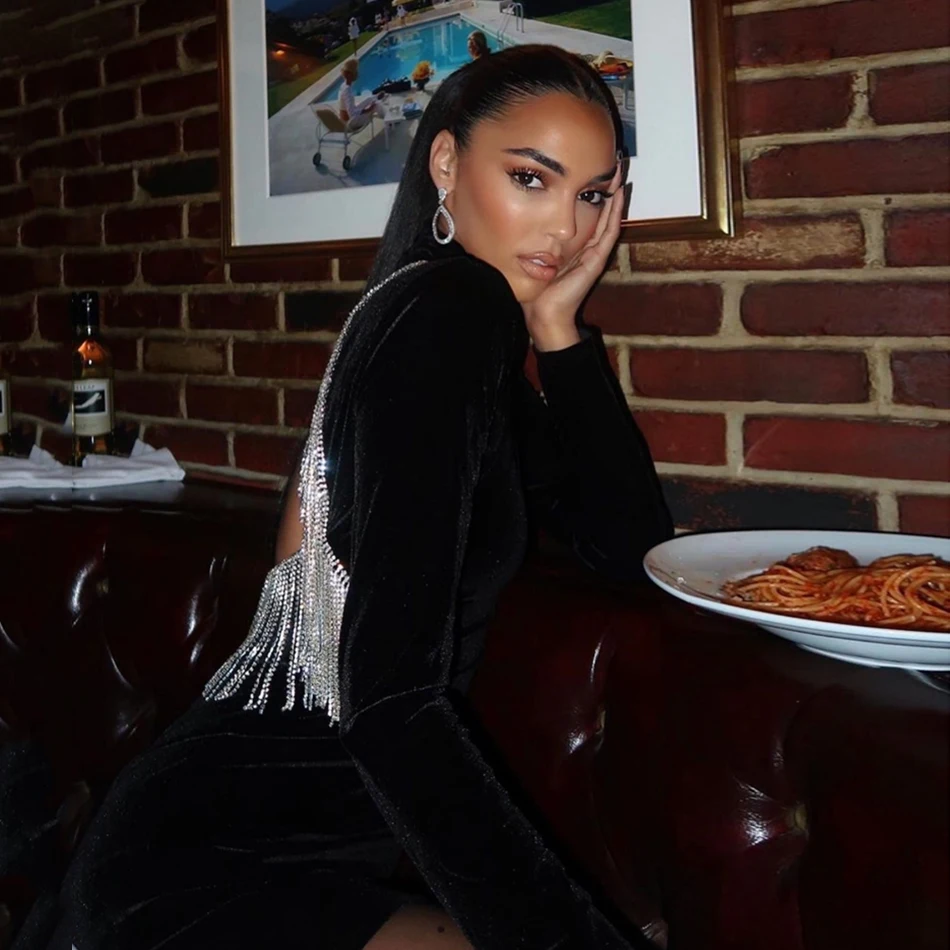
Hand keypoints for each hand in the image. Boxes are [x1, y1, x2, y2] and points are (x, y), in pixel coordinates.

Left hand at [523, 160, 625, 351]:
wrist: (543, 312)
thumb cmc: (537, 288)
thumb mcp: (535, 254)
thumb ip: (535, 237)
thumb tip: (518, 213)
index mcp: (577, 245)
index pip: (588, 213)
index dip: (592, 191)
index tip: (592, 167)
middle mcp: (588, 247)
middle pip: (603, 211)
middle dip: (607, 187)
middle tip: (614, 161)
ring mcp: (595, 253)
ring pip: (610, 218)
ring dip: (616, 195)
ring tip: (620, 172)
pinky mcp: (596, 260)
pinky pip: (609, 232)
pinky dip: (614, 214)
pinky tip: (617, 195)